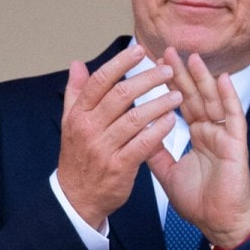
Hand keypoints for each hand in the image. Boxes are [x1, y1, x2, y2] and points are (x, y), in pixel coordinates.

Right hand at [57, 42, 181, 228]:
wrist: (76, 198)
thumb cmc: (79, 157)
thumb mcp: (71, 124)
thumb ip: (76, 93)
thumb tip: (77, 64)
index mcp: (78, 114)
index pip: (100, 81)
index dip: (121, 63)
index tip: (140, 50)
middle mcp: (89, 128)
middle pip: (120, 94)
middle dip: (147, 79)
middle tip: (168, 70)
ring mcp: (103, 147)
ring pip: (135, 118)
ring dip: (159, 103)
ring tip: (178, 94)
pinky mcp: (119, 166)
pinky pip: (143, 143)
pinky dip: (159, 130)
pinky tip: (172, 120)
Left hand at [147, 49, 249, 248]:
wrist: (217, 223)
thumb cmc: (197, 202)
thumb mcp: (166, 172)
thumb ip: (154, 150)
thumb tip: (136, 131)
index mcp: (196, 137)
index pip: (181, 103)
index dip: (168, 84)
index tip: (154, 64)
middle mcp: (210, 132)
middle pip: (195, 96)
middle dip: (181, 73)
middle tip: (167, 50)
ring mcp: (224, 136)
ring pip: (213, 101)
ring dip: (203, 78)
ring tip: (191, 57)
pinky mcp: (236, 144)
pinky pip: (233, 116)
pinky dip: (228, 97)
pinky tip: (222, 79)